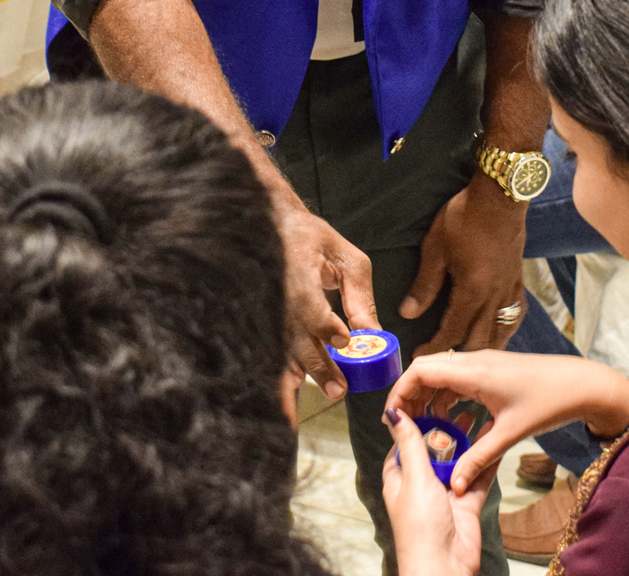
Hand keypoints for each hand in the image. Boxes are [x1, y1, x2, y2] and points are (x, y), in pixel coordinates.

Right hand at [275, 195, 377, 402]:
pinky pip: (265, 354)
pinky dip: (277, 374)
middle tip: (338, 391)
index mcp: (298, 274)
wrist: (266, 225)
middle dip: (317, 367)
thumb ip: (360, 295)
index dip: (324, 325)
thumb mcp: (345, 258)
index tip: (342, 341)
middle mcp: (277, 297)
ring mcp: (263, 311)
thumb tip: (373, 333)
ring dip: (293, 380)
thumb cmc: (311, 240)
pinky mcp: (255, 322)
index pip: (309, 305)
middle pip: (294, 339)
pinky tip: (288, 394)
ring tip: (309, 403)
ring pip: (276, 353)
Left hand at [382, 407, 497, 575]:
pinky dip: (486, 461)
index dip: (417, 422)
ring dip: (469, 442)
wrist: (444, 566)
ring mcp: (445, 493)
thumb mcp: (414, 477)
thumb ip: (409, 443)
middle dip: (448, 429)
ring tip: (481, 415)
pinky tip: (496, 441)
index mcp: (401, 478)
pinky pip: (478, 477)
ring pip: (459, 461)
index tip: (430, 398)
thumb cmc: (420, 526)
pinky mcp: (466, 503)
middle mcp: (422, 484)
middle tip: (462, 403)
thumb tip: (392, 412)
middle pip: (436, 449)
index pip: (406, 442)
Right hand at [387, 350, 628, 492]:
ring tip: (429, 428)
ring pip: (443, 374)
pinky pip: (460, 379)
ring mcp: (484, 363)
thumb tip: (452, 484)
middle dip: (412, 396)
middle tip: (406, 426)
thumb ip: (478, 458)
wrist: (583, 384)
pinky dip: (449, 397)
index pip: (420, 370)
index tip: (393, 417)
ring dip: (431, 398)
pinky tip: (454, 421)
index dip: (400, 391)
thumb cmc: (549, 402)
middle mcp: (474, 361)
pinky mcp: (493, 369)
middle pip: (427, 370)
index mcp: (473, 371)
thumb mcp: (510, 434)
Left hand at [401, 173, 526, 355]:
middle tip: (440, 368)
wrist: (500, 196)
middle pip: (478, 341)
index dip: (435, 348)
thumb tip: (408, 313)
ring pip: (500, 333)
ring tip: (468, 362)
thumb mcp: (436, 248)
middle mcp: (495, 297)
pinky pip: (513, 317)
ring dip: (483, 350)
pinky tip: (497, 335)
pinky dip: (504, 332)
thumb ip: (424, 285)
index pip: (452, 332)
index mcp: (473, 291)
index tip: (419, 359)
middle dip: (458, 357)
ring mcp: (510, 291)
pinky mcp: (518, 282)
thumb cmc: (464, 217)